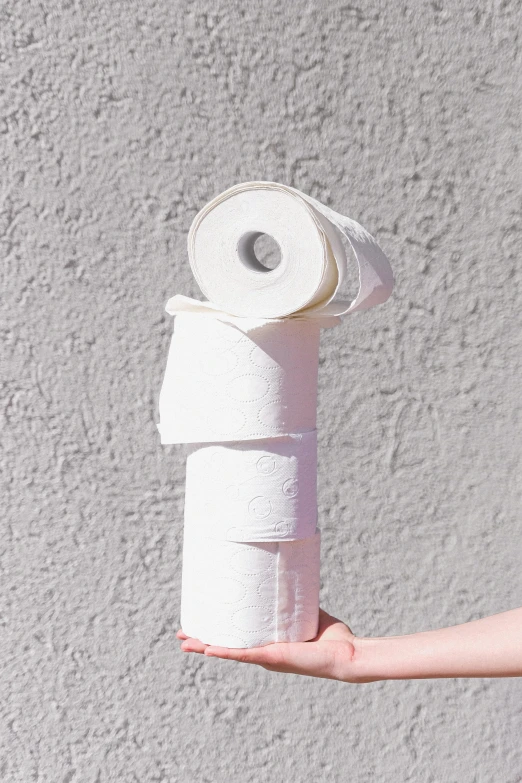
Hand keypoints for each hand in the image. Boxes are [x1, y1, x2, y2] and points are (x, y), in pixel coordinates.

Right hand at [178, 609, 375, 681]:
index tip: (199, 623)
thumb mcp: (306, 613)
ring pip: (228, 652)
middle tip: (182, 633)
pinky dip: (225, 651)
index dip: (217, 634)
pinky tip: (208, 648)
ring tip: (185, 641)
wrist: (346, 653)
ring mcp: (266, 656)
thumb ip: (297, 598)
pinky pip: (244, 654)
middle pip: (225, 647)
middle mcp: (263, 652)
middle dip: (202, 641)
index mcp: (268, 644)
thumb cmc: (332, 637)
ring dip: (205, 646)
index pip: (237, 639)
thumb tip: (289, 572)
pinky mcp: (273, 657)